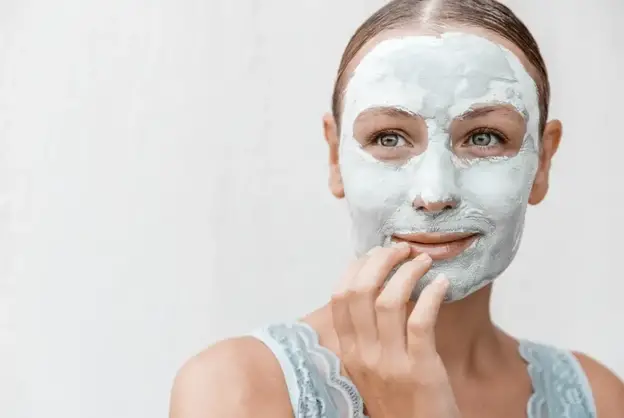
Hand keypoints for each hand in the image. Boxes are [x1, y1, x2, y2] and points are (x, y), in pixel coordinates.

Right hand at [331, 242, 460, 417]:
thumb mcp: (371, 368)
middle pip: (361, 291)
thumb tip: (377, 289)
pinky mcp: (420, 369)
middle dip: (381, 260)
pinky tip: (442, 284)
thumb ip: (368, 335)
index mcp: (349, 351)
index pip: (340, 297)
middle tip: (401, 249)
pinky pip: (421, 320)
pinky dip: (432, 295)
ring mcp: (390, 362)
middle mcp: (363, 354)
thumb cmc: (398, 399)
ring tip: (424, 262)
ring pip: (390, 300)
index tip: (375, 253)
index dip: (357, 267)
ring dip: (408, 272)